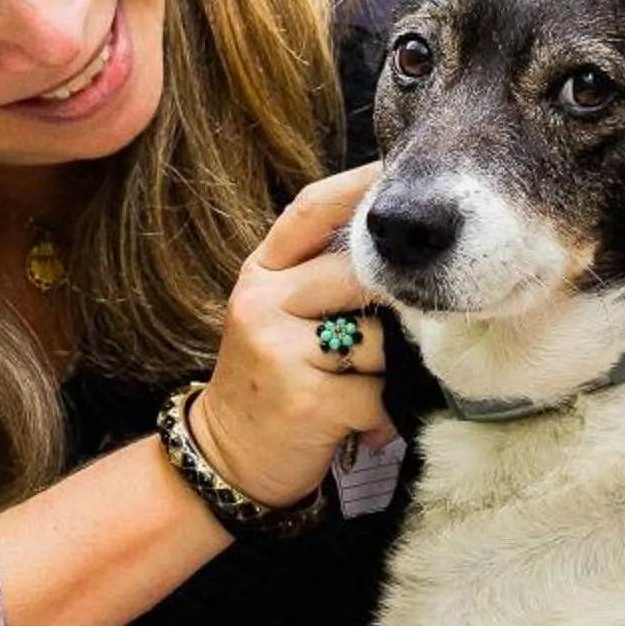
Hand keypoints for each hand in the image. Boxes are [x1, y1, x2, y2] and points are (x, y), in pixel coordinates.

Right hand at [194, 165, 395, 507]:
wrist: (227, 457)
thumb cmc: (274, 379)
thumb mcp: (279, 314)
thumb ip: (320, 275)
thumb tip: (396, 242)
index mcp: (260, 273)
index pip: (309, 211)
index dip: (357, 186)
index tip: (396, 169)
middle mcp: (262, 302)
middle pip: (359, 275)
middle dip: (390, 304)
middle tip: (386, 335)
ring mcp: (279, 350)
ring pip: (376, 339)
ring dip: (380, 370)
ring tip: (349, 389)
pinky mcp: (304, 399)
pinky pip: (375, 392)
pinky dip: (377, 415)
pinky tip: (355, 424)